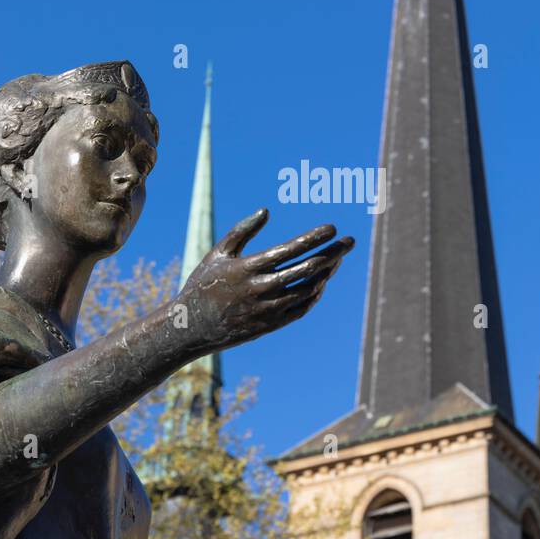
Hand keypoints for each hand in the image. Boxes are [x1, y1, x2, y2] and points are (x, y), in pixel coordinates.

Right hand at [174, 209, 353, 352]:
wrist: (190, 328)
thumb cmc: (203, 285)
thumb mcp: (217, 253)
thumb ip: (242, 230)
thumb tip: (266, 210)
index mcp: (248, 267)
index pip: (291, 249)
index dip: (315, 238)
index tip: (333, 228)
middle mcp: (261, 289)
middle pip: (307, 268)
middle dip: (332, 253)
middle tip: (348, 242)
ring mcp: (267, 309)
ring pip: (308, 289)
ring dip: (327, 273)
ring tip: (337, 259)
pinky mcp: (270, 325)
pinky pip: (301, 309)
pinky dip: (315, 294)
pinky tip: (322, 281)